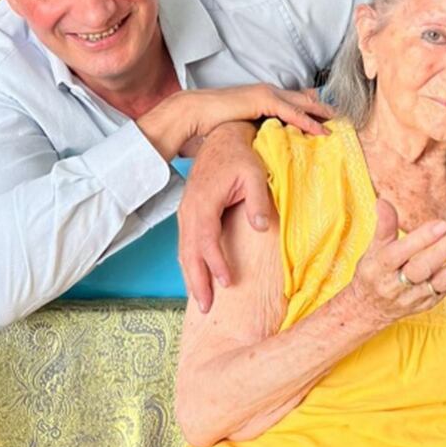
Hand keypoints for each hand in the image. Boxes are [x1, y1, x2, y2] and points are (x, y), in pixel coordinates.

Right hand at [178, 121, 273, 312]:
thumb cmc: (241, 155)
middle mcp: (189, 209)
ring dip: (191, 277)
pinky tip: (197, 279)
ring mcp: (186, 212)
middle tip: (205, 308)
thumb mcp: (255, 173)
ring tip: (201, 302)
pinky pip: (185, 244)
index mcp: (204, 201)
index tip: (226, 282)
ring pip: (183, 250)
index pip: (206, 239)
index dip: (215, 262)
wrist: (223, 138)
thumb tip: (262, 227)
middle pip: (188, 252)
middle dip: (196, 281)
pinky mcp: (188, 213)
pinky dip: (189, 264)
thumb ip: (257, 200)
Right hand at [187, 84, 333, 138]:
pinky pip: (292, 112)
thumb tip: (263, 141)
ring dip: (322, 114)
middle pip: (304, 99)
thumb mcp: (241, 124)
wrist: (196, 110)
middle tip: (341, 118)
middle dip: (323, 109)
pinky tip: (321, 130)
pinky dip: (308, 121)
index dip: (312, 108)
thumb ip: (256, 129)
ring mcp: (267, 94)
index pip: (294, 100)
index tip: (327, 117)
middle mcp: (269, 91)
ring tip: (338, 124)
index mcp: (264, 96)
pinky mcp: (263, 101)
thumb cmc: (213, 120)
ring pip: (302, 104)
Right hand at [342, 199, 445, 327]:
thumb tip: (384, 201)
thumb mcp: (373, 248)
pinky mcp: (429, 302)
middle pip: (424, 267)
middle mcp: (397, 284)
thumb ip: (384, 226)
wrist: (370, 309)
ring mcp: (415, 296)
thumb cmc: (373, 272)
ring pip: (442, 280)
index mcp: (380, 268)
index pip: (400, 253)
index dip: (420, 239)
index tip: (441, 224)